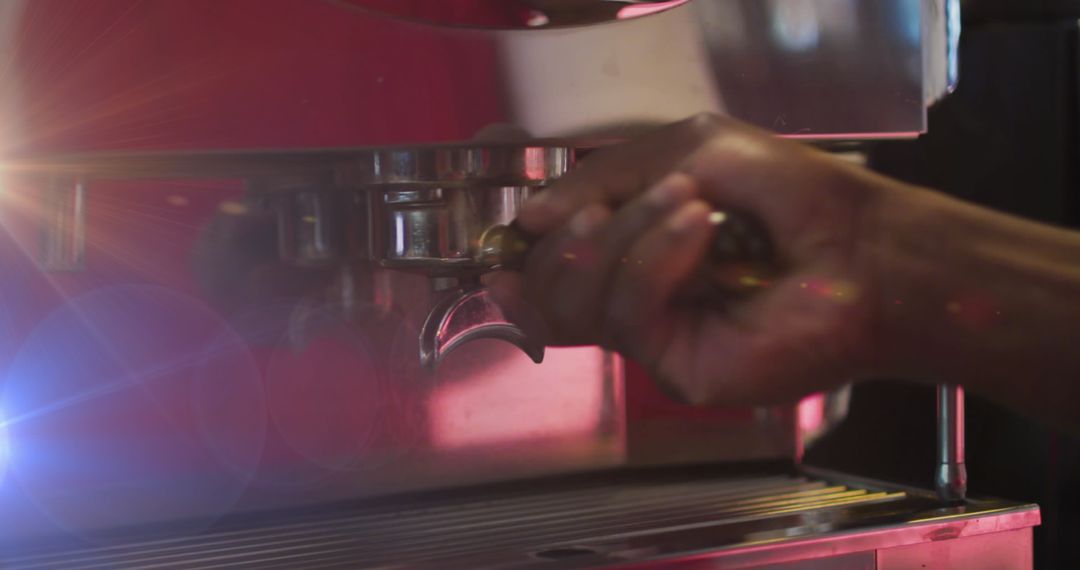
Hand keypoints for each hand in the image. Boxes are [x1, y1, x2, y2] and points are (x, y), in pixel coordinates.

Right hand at [488, 114, 905, 406]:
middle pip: (549, 290)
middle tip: (608, 205)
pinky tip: (695, 225)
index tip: (523, 224)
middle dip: (570, 238)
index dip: (527, 248)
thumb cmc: (792, 195)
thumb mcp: (690, 149)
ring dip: (620, 236)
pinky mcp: (675, 365)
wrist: (862, 248)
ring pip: (577, 303)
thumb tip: (530, 218)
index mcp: (633, 251)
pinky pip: (628, 313)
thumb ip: (606, 174)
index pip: (552, 263)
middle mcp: (635, 298)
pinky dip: (653, 257)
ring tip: (683, 202)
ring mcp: (654, 336)